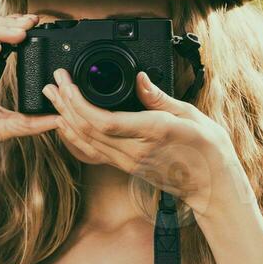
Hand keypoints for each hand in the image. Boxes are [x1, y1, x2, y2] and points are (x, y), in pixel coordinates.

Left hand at [42, 68, 251, 218]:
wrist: (211, 185)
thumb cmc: (206, 149)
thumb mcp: (190, 114)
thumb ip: (159, 97)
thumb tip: (140, 78)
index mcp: (152, 132)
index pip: (103, 121)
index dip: (78, 102)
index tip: (68, 82)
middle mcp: (135, 150)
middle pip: (87, 130)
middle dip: (65, 105)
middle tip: (53, 83)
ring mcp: (127, 162)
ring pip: (85, 142)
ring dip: (64, 119)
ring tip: (52, 98)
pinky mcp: (125, 167)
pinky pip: (92, 152)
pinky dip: (74, 137)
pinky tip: (64, 124)